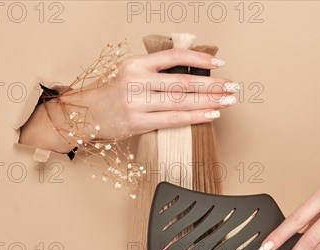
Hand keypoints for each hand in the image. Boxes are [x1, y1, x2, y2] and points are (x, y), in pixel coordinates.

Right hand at [20, 49, 237, 152]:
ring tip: (227, 101)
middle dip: (212, 84)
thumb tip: (195, 78)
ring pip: (181, 100)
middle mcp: (136, 80)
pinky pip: (173, 119)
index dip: (199, 58)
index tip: (220, 63)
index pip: (174, 56)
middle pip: (183, 81)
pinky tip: (211, 115)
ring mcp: (136, 102)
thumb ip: (158, 74)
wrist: (86, 115)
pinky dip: (195, 116)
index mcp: (137, 64)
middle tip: (233, 87)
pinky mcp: (137, 122)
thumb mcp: (132, 75)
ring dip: (208, 101)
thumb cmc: (114, 95)